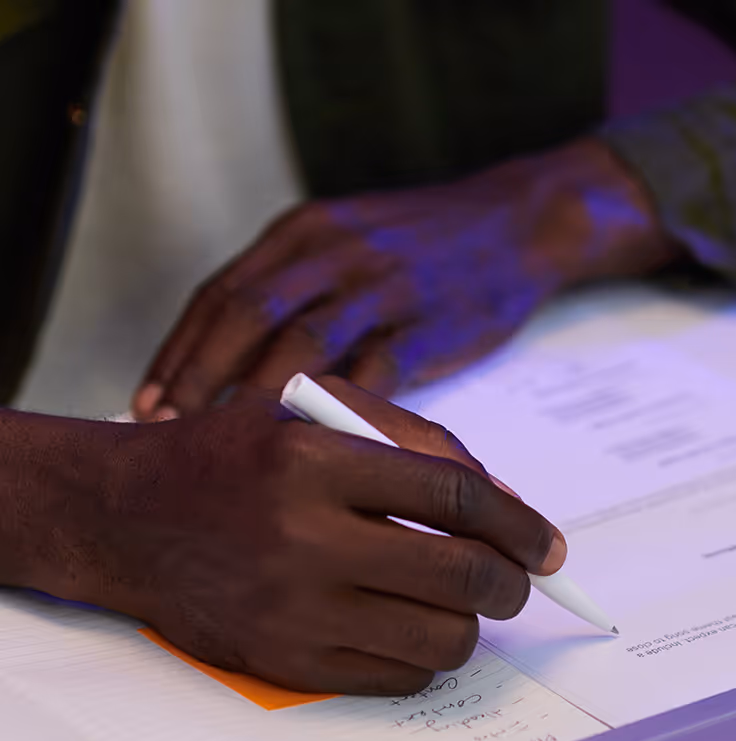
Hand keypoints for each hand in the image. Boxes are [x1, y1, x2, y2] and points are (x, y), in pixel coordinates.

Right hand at [6, 379, 564, 694]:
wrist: (123, 518)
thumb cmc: (231, 457)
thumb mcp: (313, 413)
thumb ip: (416, 442)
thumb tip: (507, 503)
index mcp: (316, 461)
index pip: (456, 497)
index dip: (521, 525)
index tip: (548, 546)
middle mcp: (304, 538)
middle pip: (462, 575)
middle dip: (513, 582)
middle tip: (518, 580)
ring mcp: (293, 610)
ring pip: (441, 638)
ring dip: (472, 622)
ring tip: (458, 601)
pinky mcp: (284, 662)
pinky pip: (399, 677)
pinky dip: (426, 656)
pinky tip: (411, 625)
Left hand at [132, 139, 677, 419]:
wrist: (519, 224)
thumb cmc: (428, 245)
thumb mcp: (350, 241)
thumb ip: (299, 291)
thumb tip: (241, 368)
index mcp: (306, 230)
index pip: (222, 293)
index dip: (178, 350)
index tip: (147, 399)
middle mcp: (334, 251)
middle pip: (244, 317)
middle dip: (196, 378)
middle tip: (164, 430)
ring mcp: (381, 287)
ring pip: (299, 348)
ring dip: (252, 402)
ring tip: (223, 447)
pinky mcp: (425, 326)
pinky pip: (370, 378)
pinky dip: (334, 416)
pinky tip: (311, 450)